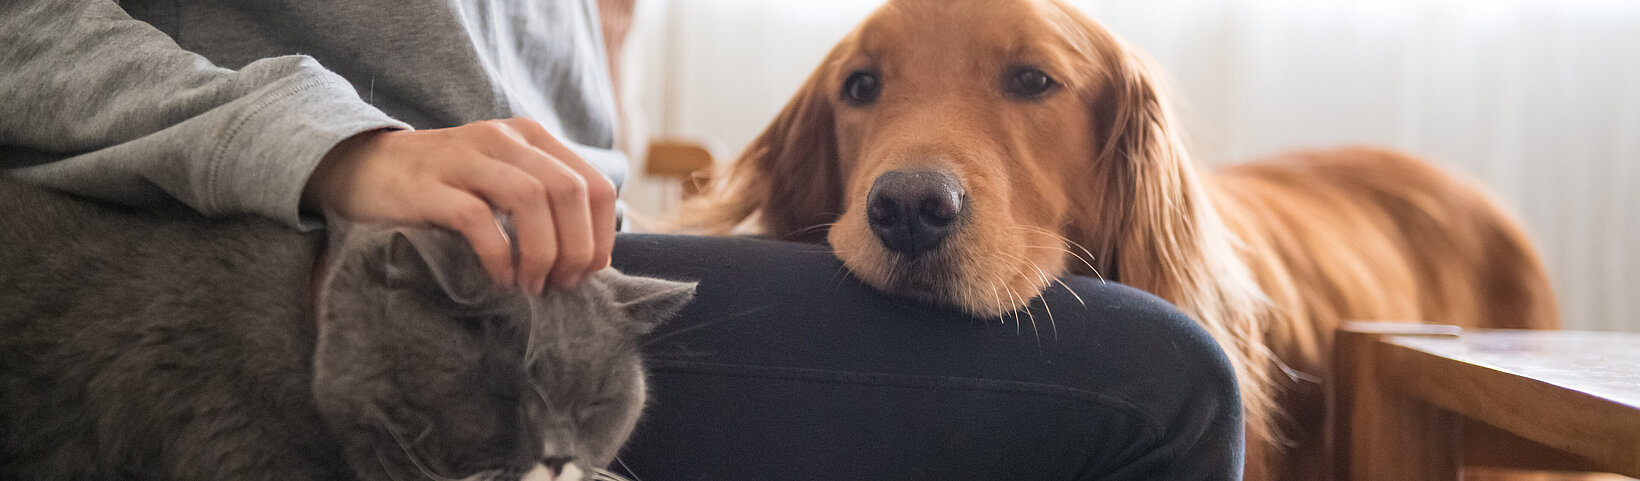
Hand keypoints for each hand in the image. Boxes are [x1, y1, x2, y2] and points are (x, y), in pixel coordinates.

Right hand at [303, 118, 617, 292]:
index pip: (595, 184)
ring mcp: (464, 158)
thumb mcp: (502, 181)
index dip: (601, 234)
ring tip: (532, 286)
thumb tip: (590, 258)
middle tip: (561, 285)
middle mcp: (502, 139)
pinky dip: (499, 255)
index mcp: (530, 138)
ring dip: (542, 253)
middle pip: (569, 191)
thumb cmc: (443, 188)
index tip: (588, 272)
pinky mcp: (428, 186)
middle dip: (576, 247)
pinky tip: (499, 279)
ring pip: (531, 199)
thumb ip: (544, 203)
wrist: (361, 169)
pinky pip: (479, 219)